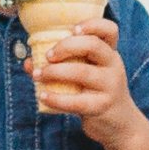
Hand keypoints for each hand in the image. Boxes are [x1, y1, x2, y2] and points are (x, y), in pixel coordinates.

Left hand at [30, 14, 139, 132]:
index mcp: (110, 53)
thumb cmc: (97, 93)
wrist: (120, 124)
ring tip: (37, 75)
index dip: (91, 25)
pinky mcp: (102, 106)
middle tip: (47, 55)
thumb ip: (61, 65)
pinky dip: (56, 98)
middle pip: (93, 45)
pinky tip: (43, 95)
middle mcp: (113, 65)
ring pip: (82, 72)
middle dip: (65, 47)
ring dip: (54, 72)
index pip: (109, 30)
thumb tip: (28, 62)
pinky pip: (77, 101)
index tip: (72, 30)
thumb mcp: (86, 74)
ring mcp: (110, 86)